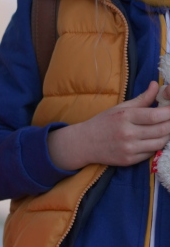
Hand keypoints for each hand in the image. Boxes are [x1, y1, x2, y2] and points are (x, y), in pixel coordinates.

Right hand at [47, 81, 169, 169]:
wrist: (85, 143)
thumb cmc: (103, 122)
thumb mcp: (121, 107)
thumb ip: (142, 98)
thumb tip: (156, 86)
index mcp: (125, 117)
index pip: (154, 116)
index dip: (169, 112)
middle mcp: (127, 133)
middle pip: (161, 130)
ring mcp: (128, 149)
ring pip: (159, 143)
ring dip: (167, 136)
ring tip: (167, 129)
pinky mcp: (128, 160)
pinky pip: (151, 153)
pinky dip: (157, 145)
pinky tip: (157, 139)